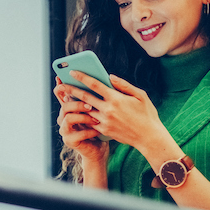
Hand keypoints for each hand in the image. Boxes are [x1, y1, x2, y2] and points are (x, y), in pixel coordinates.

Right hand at [54, 77, 107, 163]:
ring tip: (96, 119)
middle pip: (65, 105)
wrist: (99, 148)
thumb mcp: (97, 111)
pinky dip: (90, 131)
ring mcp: (65, 130)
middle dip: (77, 103)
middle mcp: (63, 118)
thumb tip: (100, 80)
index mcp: (69, 108)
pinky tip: (98, 131)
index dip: (61, 86)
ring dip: (84, 117)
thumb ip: (94, 98)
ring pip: (69, 118)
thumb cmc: (99, 127)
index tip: (62, 78)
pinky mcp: (69, 141)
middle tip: (90, 105)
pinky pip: (78, 134)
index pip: (61, 94)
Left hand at [57, 72, 175, 157]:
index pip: (94, 84)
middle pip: (84, 97)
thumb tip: (109, 77)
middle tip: (61, 85)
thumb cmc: (147, 114)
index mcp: (116, 98)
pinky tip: (79, 111)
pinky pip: (91, 120)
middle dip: (71, 90)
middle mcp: (107, 109)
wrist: (149, 137)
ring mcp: (104, 121)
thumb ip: (123, 85)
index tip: (72, 72)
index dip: (82, 77)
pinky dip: (85, 115)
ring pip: (85, 110)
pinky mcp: (104, 130)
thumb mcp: (140, 95)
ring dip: (75, 104)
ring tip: (67, 97)